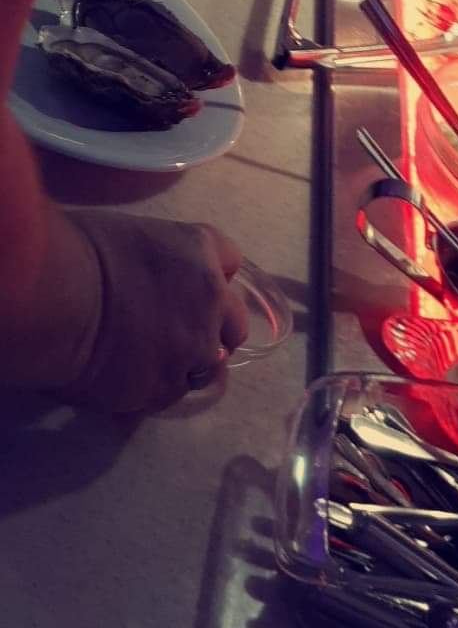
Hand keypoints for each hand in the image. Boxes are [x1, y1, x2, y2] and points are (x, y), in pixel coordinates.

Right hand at [65, 211, 248, 413]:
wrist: (55, 304)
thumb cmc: (73, 252)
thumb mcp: (121, 234)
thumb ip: (149, 257)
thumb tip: (138, 272)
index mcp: (197, 251)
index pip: (229, 258)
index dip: (210, 273)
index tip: (189, 282)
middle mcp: (210, 300)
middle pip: (233, 322)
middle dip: (214, 327)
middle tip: (178, 331)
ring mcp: (193, 349)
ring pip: (209, 365)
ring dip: (189, 363)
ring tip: (153, 363)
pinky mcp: (166, 388)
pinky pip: (173, 393)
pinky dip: (157, 388)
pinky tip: (130, 381)